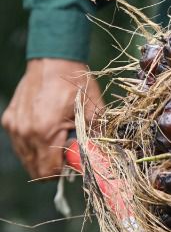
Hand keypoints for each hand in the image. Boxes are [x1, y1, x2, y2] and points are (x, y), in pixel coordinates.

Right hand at [1, 59, 103, 180]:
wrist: (53, 59)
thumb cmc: (74, 82)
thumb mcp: (92, 107)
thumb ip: (95, 135)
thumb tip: (100, 156)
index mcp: (46, 131)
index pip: (48, 171)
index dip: (63, 172)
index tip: (73, 161)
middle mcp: (25, 132)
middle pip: (35, 170)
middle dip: (52, 167)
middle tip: (66, 151)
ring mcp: (15, 127)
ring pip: (25, 158)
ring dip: (41, 156)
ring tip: (56, 138)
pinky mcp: (9, 120)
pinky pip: (19, 143)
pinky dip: (31, 144)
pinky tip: (44, 129)